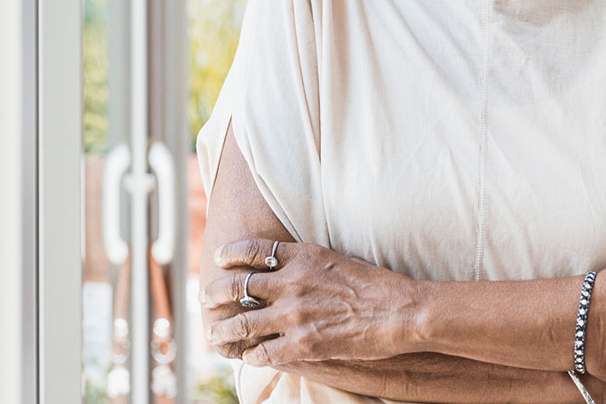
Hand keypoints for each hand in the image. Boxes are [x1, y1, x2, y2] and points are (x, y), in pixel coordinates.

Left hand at [199, 239, 417, 365]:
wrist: (401, 311)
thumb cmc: (375, 284)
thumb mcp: (336, 258)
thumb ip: (306, 260)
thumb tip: (286, 261)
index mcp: (301, 256)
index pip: (251, 249)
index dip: (230, 254)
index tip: (220, 259)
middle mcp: (291, 282)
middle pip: (236, 286)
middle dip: (215, 293)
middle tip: (204, 298)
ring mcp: (294, 314)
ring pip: (241, 323)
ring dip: (222, 331)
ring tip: (213, 334)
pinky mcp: (302, 344)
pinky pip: (263, 351)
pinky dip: (251, 354)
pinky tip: (248, 356)